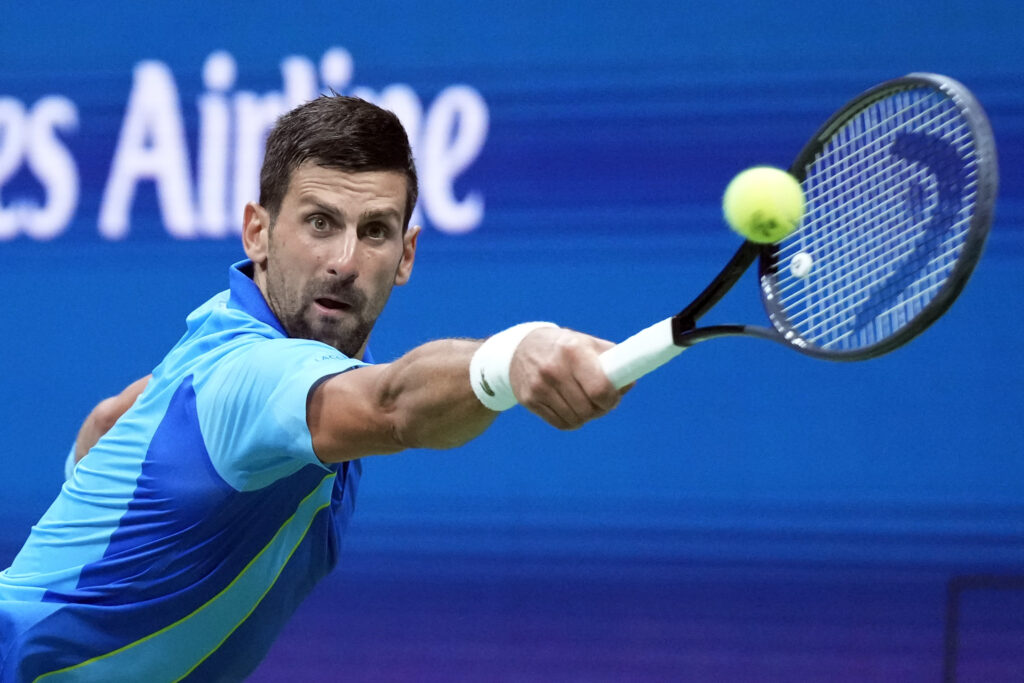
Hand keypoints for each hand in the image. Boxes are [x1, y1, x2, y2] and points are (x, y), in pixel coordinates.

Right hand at [509, 327, 624, 429]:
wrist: (521, 347)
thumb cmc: (565, 347)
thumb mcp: (588, 344)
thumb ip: (612, 361)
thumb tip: (627, 383)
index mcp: (573, 350)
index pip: (599, 389)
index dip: (610, 399)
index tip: (612, 397)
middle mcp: (553, 369)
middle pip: (587, 409)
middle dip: (599, 409)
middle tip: (601, 402)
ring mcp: (539, 386)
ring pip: (575, 420)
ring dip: (585, 417)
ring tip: (585, 404)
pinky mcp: (529, 399)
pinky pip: (560, 423)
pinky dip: (571, 421)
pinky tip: (571, 408)